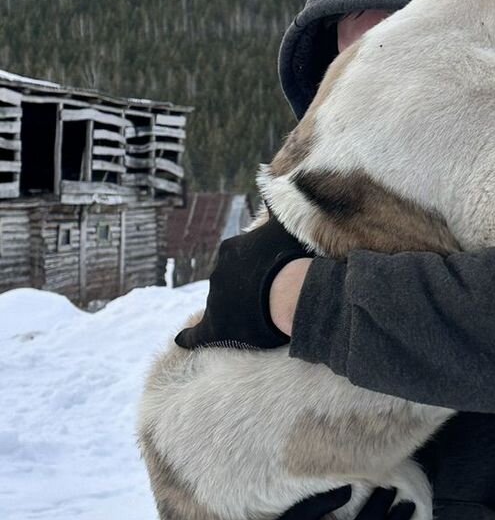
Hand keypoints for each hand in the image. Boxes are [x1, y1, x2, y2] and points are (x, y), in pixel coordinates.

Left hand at [174, 216, 313, 349]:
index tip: (268, 272)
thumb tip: (270, 179)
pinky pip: (196, 335)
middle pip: (230, 281)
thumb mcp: (283, 226)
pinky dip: (188, 337)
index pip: (238, 258)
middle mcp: (219, 273)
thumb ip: (275, 207)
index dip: (254, 267)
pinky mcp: (215, 328)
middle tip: (266, 296)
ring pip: (222, 305)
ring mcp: (215, 301)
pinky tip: (181, 340)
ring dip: (235, 310)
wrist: (286, 293)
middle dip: (244, 287)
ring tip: (258, 318)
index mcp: (232, 250)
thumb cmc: (288, 258)